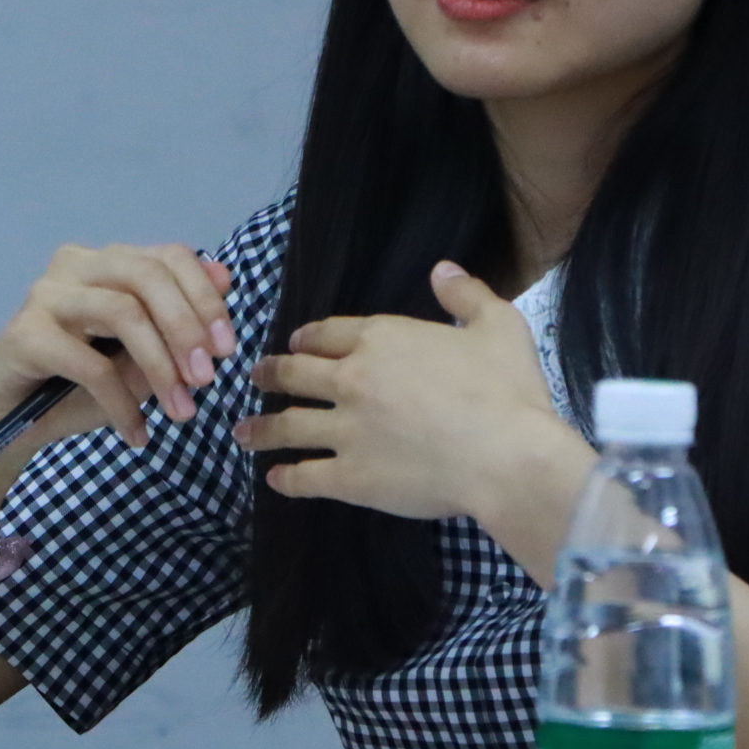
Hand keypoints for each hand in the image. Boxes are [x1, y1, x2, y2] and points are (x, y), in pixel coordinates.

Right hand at [0, 243, 237, 453]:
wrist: (0, 423)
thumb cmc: (73, 389)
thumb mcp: (137, 362)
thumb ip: (175, 326)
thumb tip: (225, 281)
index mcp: (108, 263)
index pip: (168, 256)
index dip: (205, 297)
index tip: (228, 348)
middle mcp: (76, 265)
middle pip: (147, 274)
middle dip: (187, 326)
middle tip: (208, 379)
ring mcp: (47, 295)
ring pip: (123, 313)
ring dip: (161, 367)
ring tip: (181, 412)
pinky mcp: (24, 333)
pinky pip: (90, 365)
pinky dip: (121, 404)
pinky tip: (136, 434)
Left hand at [232, 261, 589, 526]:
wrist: (507, 457)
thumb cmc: (507, 391)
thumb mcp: (497, 325)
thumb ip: (465, 294)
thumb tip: (441, 269)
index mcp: (382, 339)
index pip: (327, 333)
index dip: (307, 337)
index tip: (295, 343)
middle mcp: (353, 379)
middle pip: (296, 373)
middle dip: (271, 374)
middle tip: (256, 378)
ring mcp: (346, 431)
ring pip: (288, 426)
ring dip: (261, 428)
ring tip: (242, 432)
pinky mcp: (350, 478)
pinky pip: (306, 476)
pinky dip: (286, 477)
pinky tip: (276, 478)